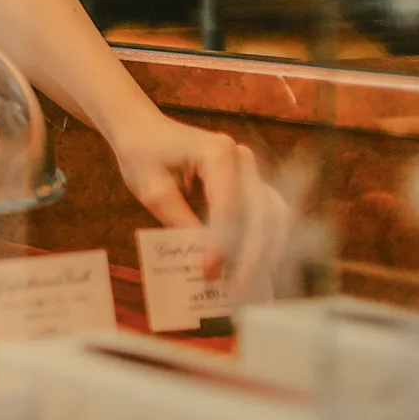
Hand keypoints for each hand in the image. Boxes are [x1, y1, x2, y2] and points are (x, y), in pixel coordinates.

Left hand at [105, 108, 291, 298]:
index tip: (210, 271)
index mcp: (217, 152)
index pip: (228, 205)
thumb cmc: (143, 155)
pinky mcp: (252, 183)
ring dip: (267, 251)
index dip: (222, 243)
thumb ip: (180, 222)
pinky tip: (257, 268)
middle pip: (262, 212)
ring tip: (250, 284)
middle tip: (237, 288)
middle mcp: (243, 158)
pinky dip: (267, 242)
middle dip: (253, 254)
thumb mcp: (152, 191)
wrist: (144, 130)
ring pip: (275, 215)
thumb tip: (207, 261)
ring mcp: (251, 169)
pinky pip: (269, 215)